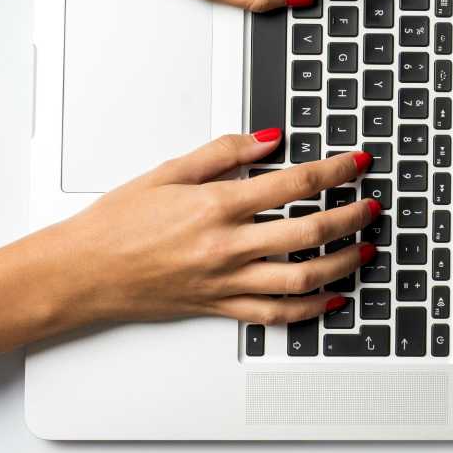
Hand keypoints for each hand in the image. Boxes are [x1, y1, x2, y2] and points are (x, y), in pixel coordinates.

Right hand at [0, 130, 376, 361]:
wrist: (80, 272)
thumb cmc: (115, 223)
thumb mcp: (167, 172)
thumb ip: (222, 153)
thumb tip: (269, 138)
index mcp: (215, 206)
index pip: (293, 185)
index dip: (335, 171)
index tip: (358, 162)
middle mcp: (226, 246)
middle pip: (308, 232)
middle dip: (350, 217)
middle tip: (373, 205)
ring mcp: (225, 281)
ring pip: (300, 279)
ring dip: (340, 264)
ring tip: (364, 250)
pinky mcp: (218, 307)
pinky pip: (273, 314)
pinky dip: (308, 310)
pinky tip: (331, 299)